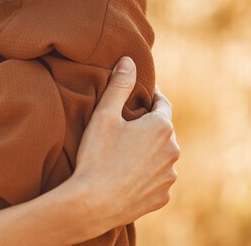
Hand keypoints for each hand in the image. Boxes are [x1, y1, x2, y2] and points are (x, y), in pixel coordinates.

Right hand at [69, 57, 179, 235]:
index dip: (150, 95)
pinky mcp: (162, 197)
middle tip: (126, 121)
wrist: (92, 204)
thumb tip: (129, 60)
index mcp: (161, 127)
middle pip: (162, 128)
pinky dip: (147, 171)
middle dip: (148, 122)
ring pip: (161, 154)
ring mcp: (168, 177)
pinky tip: (128, 171)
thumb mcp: (105, 114)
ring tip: (126, 147)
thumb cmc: (97, 155)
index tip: (138, 93)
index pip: (162, 102)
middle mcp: (172, 151)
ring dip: (149, 148)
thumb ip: (119, 85)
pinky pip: (157, 177)